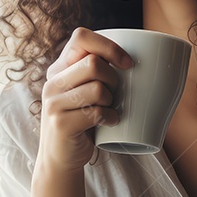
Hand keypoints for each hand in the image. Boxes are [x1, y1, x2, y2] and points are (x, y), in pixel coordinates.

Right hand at [36, 27, 133, 174]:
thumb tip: (143, 59)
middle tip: (115, 94)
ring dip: (111, 101)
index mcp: (59, 68)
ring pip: (97, 88)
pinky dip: (110, 118)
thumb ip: (95, 73)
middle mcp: (53, 82)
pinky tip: (109, 123)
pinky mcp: (61, 123)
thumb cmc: (82, 121)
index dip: (109, 46)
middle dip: (114, 79)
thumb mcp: (82, 92)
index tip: (127, 63)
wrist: (60, 159)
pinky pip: (96, 113)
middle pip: (93, 63)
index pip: (81, 37)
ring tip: (108, 109)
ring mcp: (53, 103)